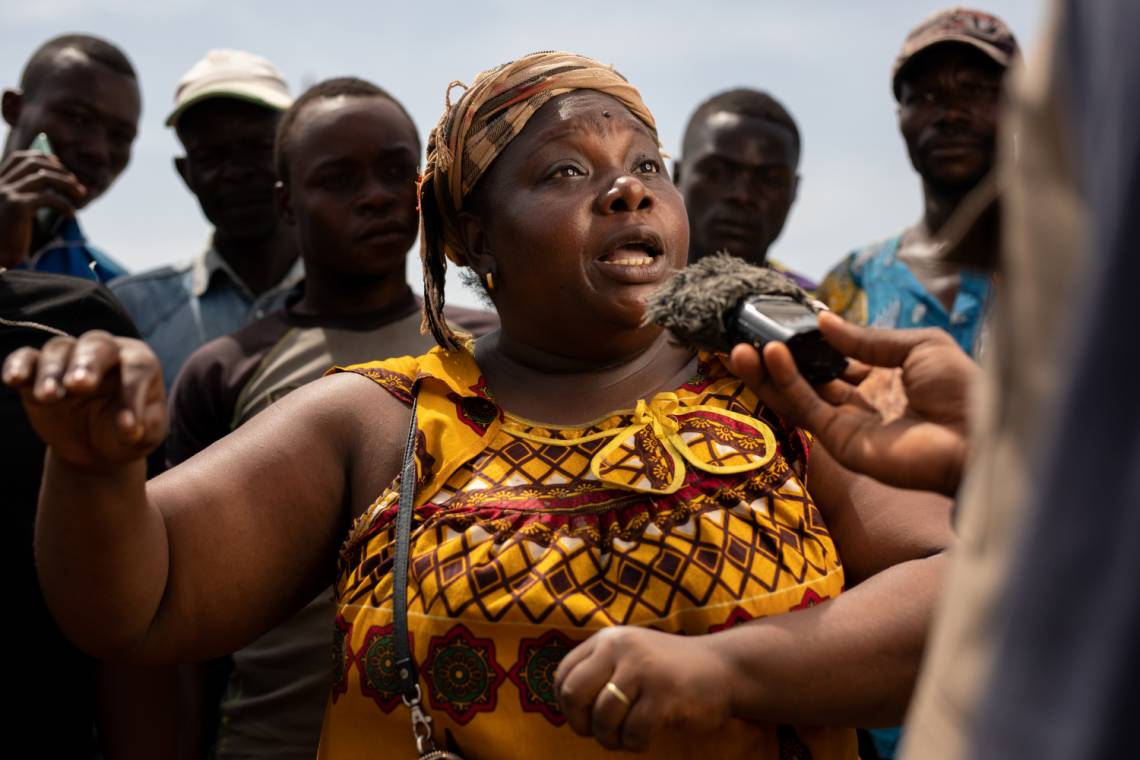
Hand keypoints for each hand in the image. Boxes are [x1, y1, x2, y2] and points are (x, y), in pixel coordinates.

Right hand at [0, 150, 86, 265]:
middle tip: (76, 183)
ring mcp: (6, 193)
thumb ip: (26, 197)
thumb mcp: (14, 213)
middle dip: (59, 170)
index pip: (17, 158)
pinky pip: (48, 198)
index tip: (58, 164)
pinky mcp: (17, 206)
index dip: (40, 157)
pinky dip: (64, 204)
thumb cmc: (7, 240)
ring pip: (43, 176)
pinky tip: (71, 214)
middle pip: (33, 163)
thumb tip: (54, 186)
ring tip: (81, 194)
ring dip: (66, 184)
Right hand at [2, 331, 165, 468]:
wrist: (94, 445)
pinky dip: (18, 365)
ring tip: (49, 397)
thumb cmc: (126, 433)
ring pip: (59, 349)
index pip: (138, 367)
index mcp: (139, 362)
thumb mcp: (144, 438)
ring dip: (52, 371)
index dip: (133, 393)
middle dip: (87, 363)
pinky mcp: (38, 371)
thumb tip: (129, 428)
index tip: (128, 425)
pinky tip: (13, 379)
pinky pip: (26, 357)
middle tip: (79, 385)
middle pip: (97, 344)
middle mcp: (106, 352)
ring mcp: (70, 359)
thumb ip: (141, 431)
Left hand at [555, 626, 732, 752]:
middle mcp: (622, 647)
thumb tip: (565, 705)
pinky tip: (646, 738)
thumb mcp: (631, 656)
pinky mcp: (665, 694)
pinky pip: (633, 733)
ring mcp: (644, 669)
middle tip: (600, 733)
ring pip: (603, 718)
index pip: (564, 673)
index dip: (565, 705)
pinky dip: (635, 744)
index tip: (582, 719)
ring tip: (626, 738)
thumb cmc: (670, 670)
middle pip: (575, 694)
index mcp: (608, 639)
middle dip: (581, 724)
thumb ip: (600, 669)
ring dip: (611, 739)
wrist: (725, 668)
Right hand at [728, 312, 977, 494]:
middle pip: (801, 387)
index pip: (826, 371)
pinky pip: (806, 409)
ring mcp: (846, 430)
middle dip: (771, 366)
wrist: (981, 433)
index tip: (778, 331)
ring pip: (794, 400)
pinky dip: (787, 382)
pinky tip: (773, 356)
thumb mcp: (916, 346)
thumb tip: (824, 321)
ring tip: (742, 348)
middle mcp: (856, 411)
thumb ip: (867, 339)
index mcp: (876, 388)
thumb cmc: (963, 390)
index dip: (801, 353)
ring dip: (766, 375)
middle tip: (746, 342)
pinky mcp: (842, 443)